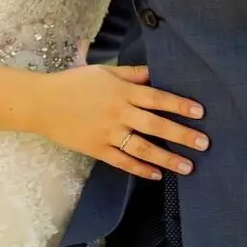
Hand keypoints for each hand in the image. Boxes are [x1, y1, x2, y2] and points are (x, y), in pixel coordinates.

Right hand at [35, 64, 207, 179]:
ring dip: (167, 158)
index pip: (157, 98)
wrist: (42, 103)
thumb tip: (156, 72)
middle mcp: (118, 113)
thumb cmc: (74, 83)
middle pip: (155, 125)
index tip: (200, 113)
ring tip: (188, 166)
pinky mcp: (97, 149)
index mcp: (122, 91)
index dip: (179, 105)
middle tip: (204, 144)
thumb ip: (131, 73)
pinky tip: (156, 174)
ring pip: (142, 148)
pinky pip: (122, 161)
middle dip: (182, 135)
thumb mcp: (104, 71)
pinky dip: (140, 168)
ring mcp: (108, 133)